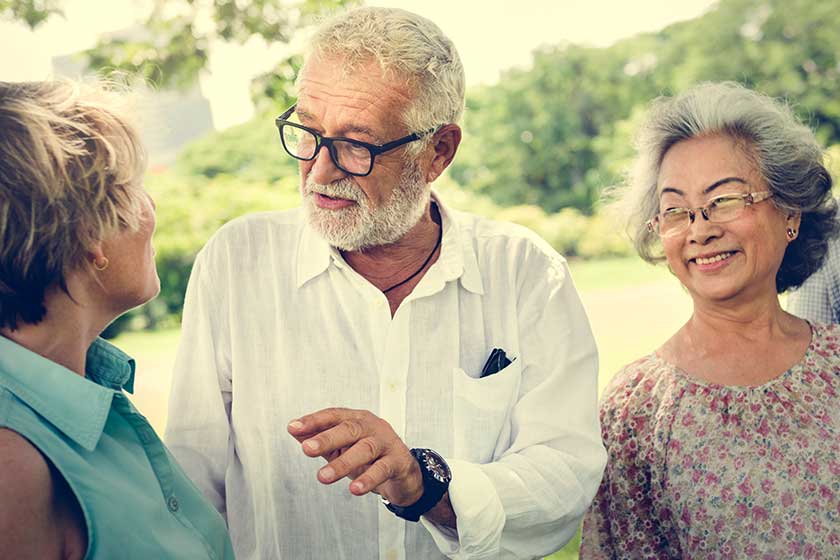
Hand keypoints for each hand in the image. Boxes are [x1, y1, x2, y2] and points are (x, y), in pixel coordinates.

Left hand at [287, 408, 423, 505]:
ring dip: (343, 463)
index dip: (314, 421)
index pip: (334, 415)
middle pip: (350, 429)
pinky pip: (382, 469)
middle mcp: (372, 427)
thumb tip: (294, 430)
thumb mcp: (343, 446)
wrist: (404, 474)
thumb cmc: (370, 457)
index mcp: (356, 419)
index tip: (293, 427)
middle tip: (307, 449)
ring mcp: (386, 443)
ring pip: (365, 449)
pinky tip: (355, 489)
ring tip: (323, 476)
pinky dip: (368, 479)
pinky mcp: (398, 462)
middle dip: (327, 438)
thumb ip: (320, 438)